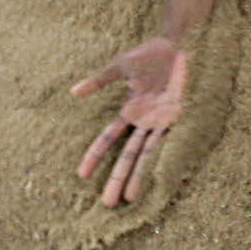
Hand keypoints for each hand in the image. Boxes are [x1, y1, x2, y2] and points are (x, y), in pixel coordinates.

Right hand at [71, 36, 188, 207]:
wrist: (174, 44)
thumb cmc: (146, 56)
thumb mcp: (119, 67)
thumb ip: (98, 81)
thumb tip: (73, 92)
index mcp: (129, 110)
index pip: (107, 139)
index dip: (95, 156)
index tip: (81, 174)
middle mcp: (144, 121)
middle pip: (126, 155)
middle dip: (117, 178)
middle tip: (107, 204)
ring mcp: (160, 120)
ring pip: (146, 154)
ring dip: (138, 175)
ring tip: (131, 199)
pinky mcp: (177, 115)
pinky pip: (169, 138)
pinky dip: (162, 156)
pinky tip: (158, 177)